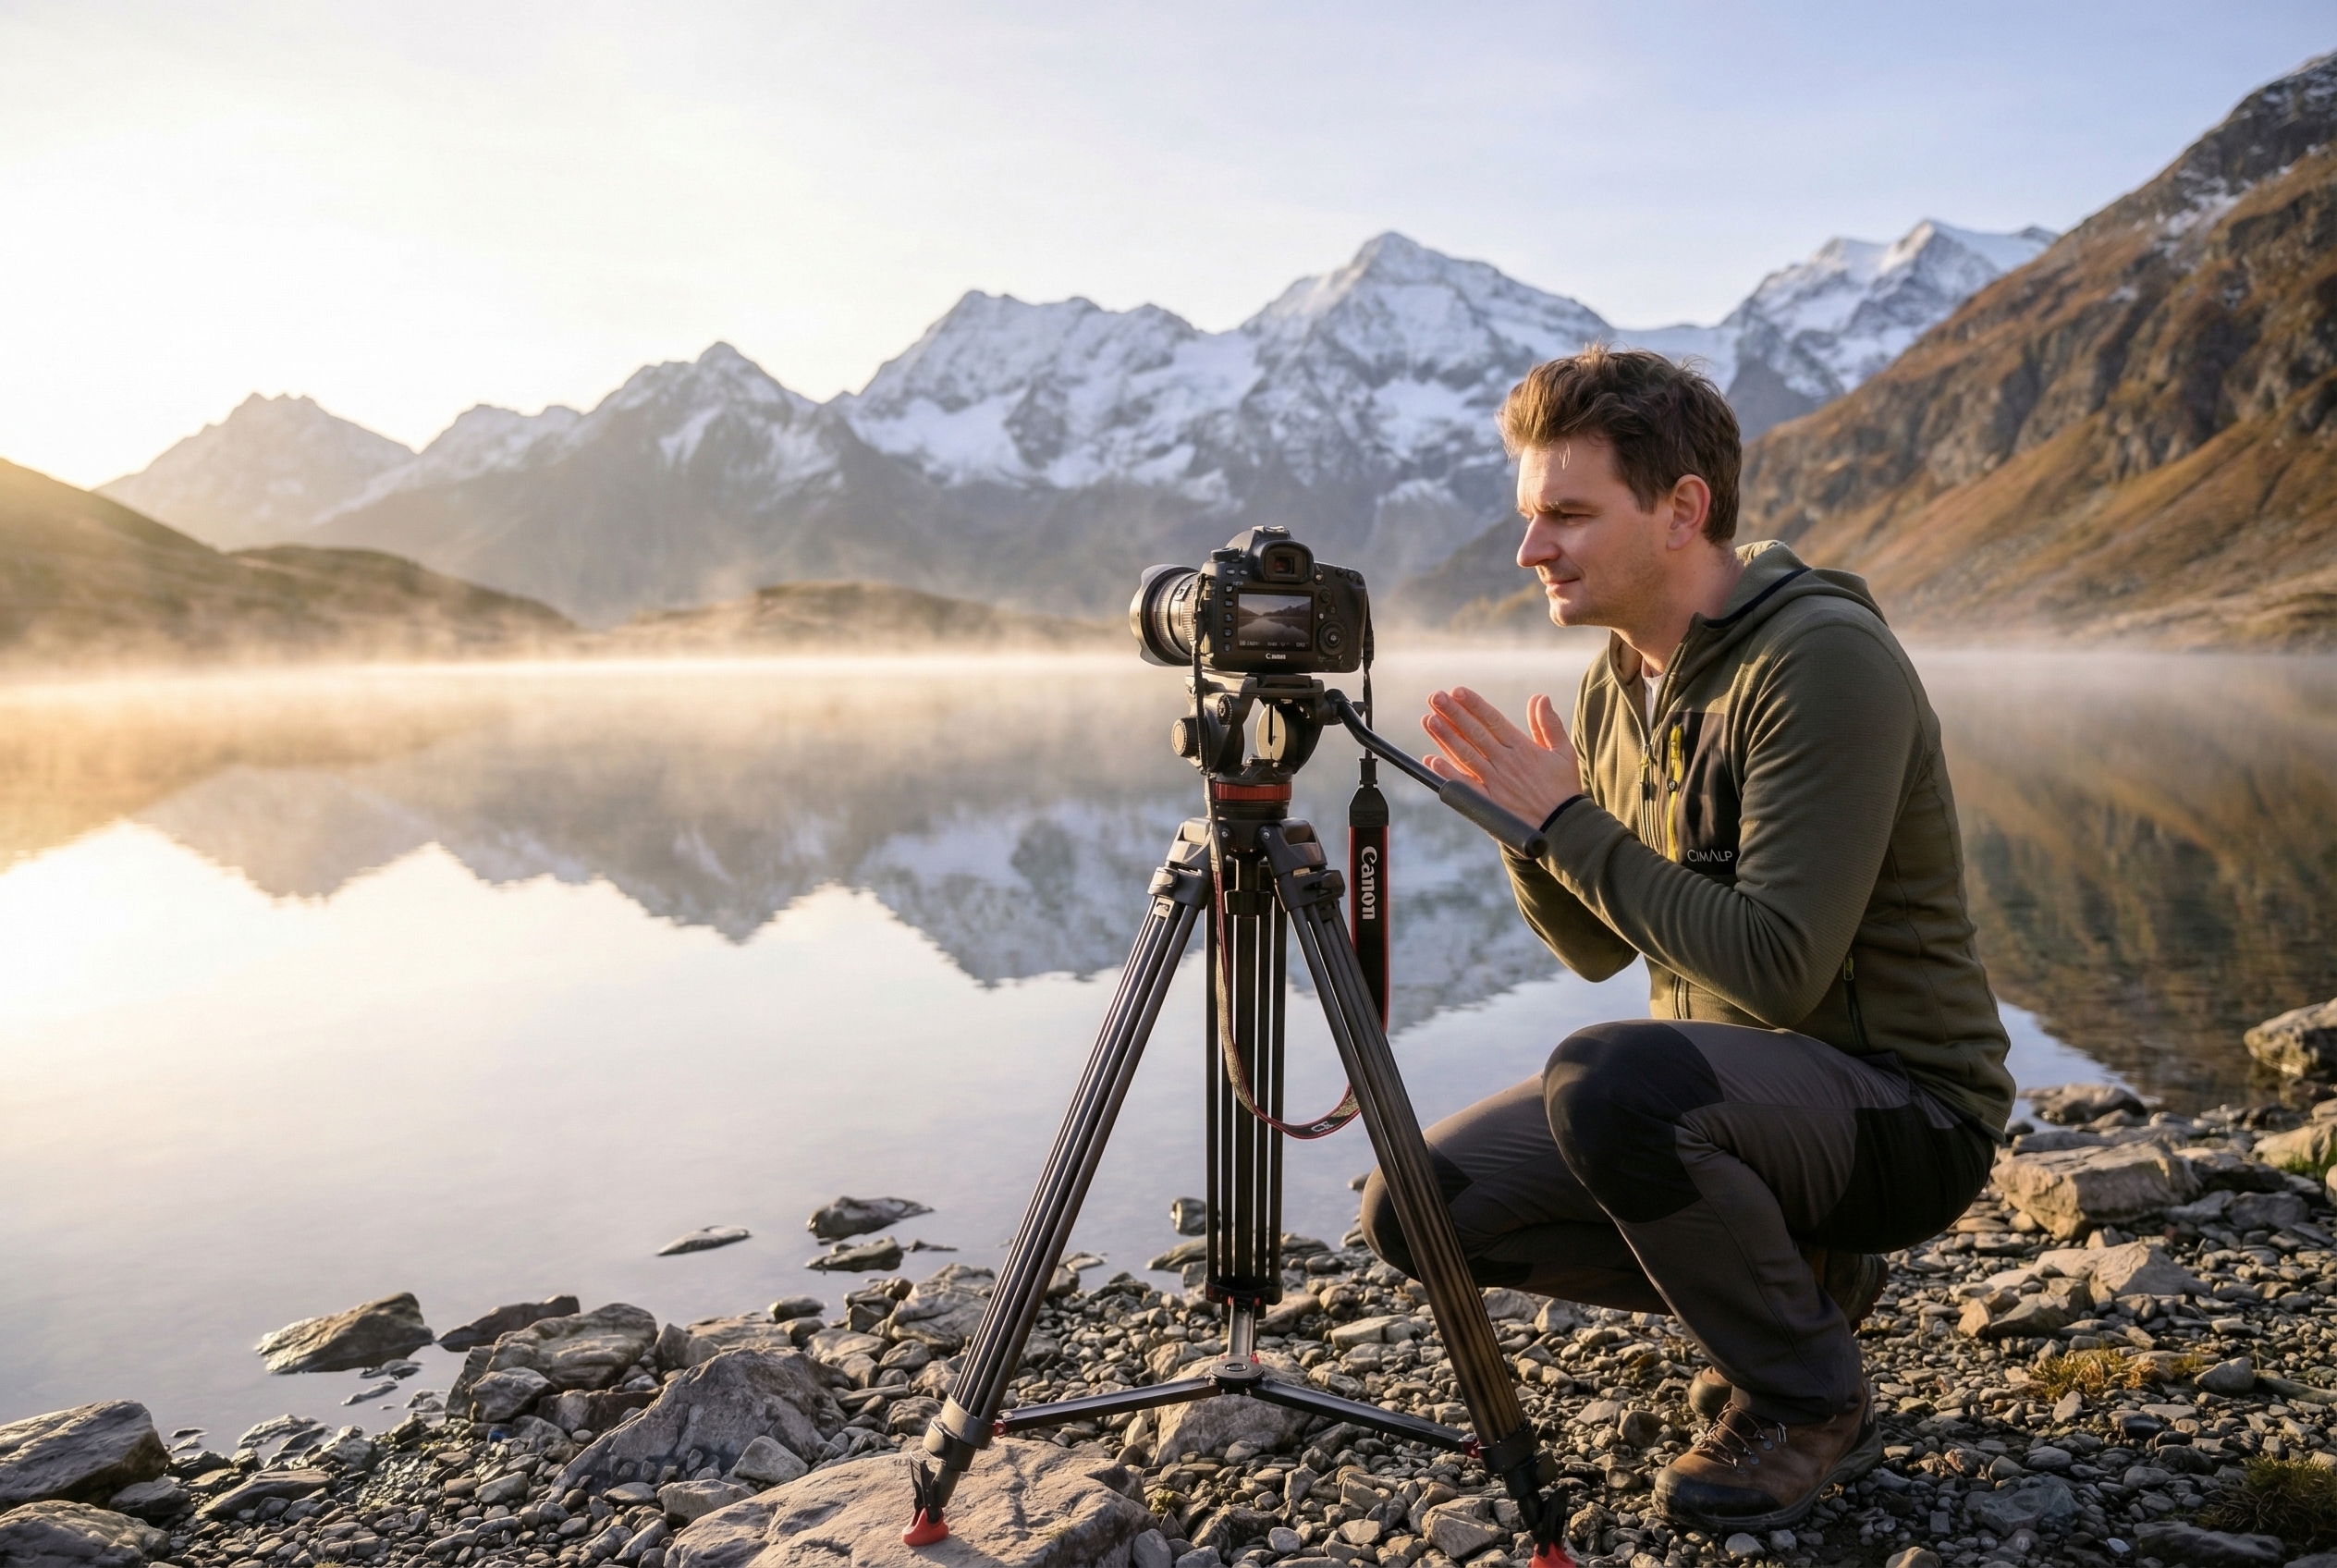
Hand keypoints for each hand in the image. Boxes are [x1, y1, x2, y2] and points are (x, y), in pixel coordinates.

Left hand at [1421, 687, 1582, 823]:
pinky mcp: (1489, 803)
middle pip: (1474, 733)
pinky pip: (1465, 786)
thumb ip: (1549, 724)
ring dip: (1445, 737)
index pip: (1493, 720)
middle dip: (1453, 714)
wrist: (1564, 827)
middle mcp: (1506, 763)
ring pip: (1465, 755)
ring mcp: (1495, 783)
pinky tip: (1431, 760)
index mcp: (1523, 748)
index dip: (1474, 705)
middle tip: (1434, 697)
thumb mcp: (1564, 752)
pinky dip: (1448, 773)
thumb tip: (1540, 697)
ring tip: (1429, 720)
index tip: (1458, 691)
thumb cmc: (1564, 788)